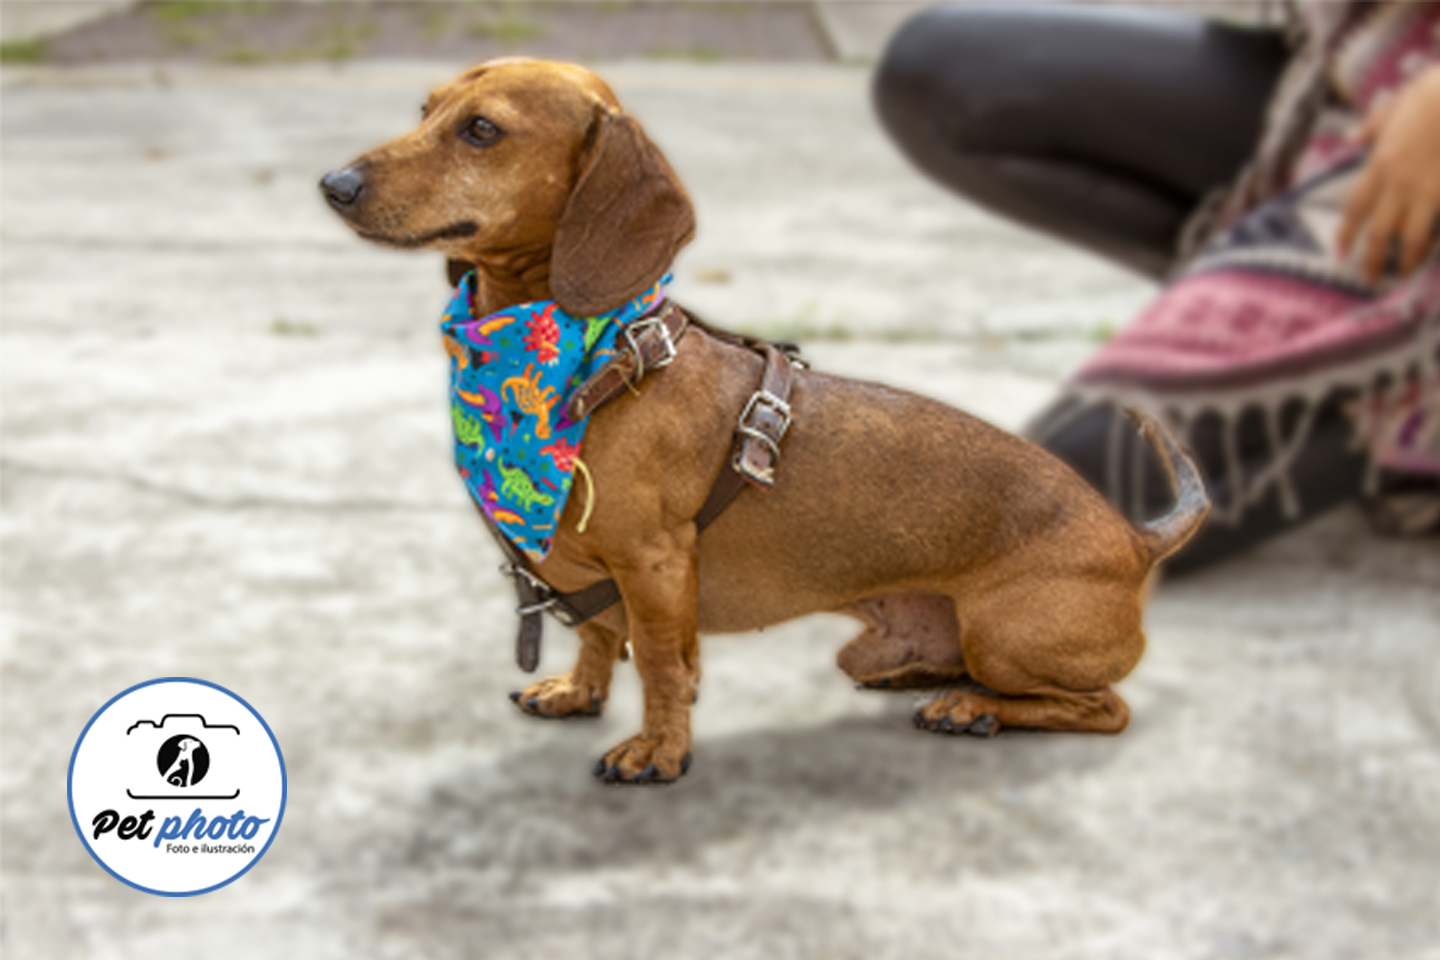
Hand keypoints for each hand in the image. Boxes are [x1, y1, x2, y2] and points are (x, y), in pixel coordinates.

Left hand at [1338, 64, 1439, 282]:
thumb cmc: (1436, 89)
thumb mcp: (1397, 103)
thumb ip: (1373, 126)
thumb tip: (1352, 138)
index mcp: (1380, 163)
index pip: (1355, 208)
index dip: (1346, 234)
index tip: (1341, 253)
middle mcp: (1400, 182)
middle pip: (1379, 230)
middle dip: (1372, 258)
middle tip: (1369, 278)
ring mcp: (1429, 188)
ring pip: (1412, 235)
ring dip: (1406, 259)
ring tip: (1403, 274)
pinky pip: (1439, 224)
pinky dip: (1435, 241)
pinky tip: (1432, 251)